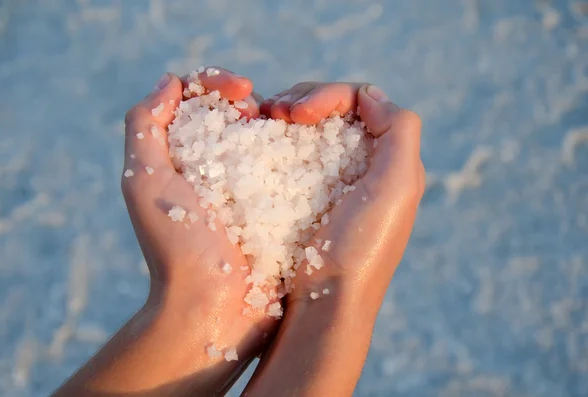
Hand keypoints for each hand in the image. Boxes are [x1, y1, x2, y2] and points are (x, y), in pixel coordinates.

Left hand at [121, 68, 279, 392]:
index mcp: (180, 156)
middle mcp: (213, 169)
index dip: (217, 82)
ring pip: (265, 137)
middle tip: (261, 111)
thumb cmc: (175, 248)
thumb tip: (172, 83)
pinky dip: (297, 150)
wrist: (213, 309)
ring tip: (288, 123)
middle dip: (250, 99)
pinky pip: (288, 168)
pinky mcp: (275, 209)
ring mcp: (247, 189)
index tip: (242, 90)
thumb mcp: (144, 181)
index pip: (197, 98)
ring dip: (277, 121)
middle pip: (234, 112)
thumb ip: (145, 124)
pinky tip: (307, 147)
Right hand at [246, 82, 424, 396]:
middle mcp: (364, 165)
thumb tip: (369, 95)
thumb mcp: (397, 186)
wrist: (327, 301)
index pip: (361, 101)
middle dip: (303, 100)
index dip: (328, 95)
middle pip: (333, 109)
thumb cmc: (362, 247)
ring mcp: (332, 180)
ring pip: (309, 127)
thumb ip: (399, 129)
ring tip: (264, 122)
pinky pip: (291, 152)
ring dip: (286, 115)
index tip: (298, 114)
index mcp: (390, 159)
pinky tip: (261, 142)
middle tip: (275, 112)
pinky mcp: (304, 196)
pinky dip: (276, 139)